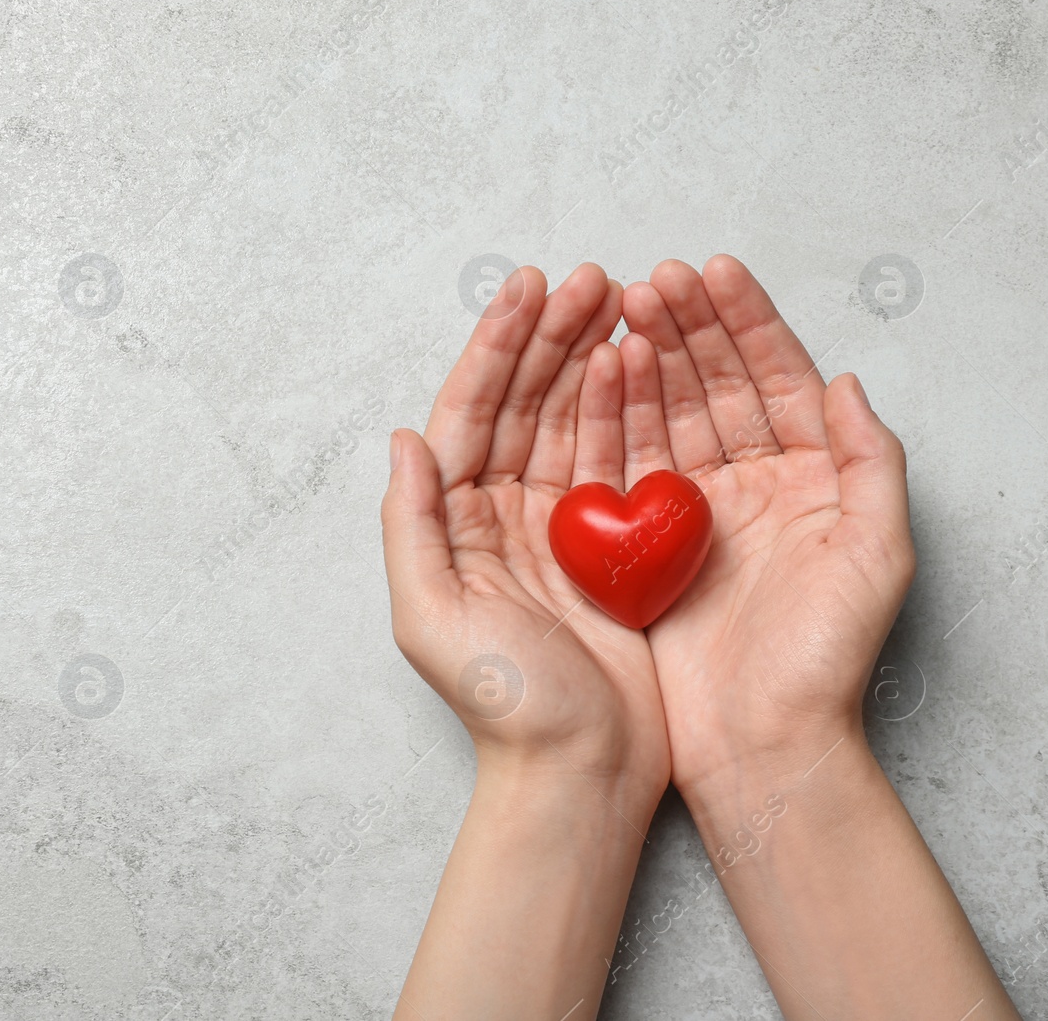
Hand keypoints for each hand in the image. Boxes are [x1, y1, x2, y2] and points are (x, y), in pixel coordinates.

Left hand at [382, 264, 670, 1020]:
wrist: (581, 770)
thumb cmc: (505, 704)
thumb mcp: (432, 618)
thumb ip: (410, 525)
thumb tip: (402, 437)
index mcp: (454, 521)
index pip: (470, 412)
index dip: (497, 347)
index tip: (528, 287)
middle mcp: (501, 511)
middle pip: (524, 401)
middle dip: (552, 335)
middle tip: (592, 276)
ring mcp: (560, 523)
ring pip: (572, 418)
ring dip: (593, 358)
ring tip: (624, 301)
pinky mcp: (613, 542)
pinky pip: (619, 457)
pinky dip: (631, 409)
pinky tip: (645, 364)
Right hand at [616, 255, 915, 791]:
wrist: (761, 744)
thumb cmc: (824, 659)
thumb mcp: (876, 555)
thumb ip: (871, 462)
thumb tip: (847, 381)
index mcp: (812, 478)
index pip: (778, 379)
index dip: (747, 322)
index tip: (713, 272)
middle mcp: (753, 484)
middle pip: (716, 385)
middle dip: (686, 327)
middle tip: (652, 280)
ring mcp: (695, 511)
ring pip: (669, 414)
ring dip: (646, 359)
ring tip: (619, 309)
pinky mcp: (646, 543)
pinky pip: (629, 463)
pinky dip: (614, 417)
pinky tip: (600, 375)